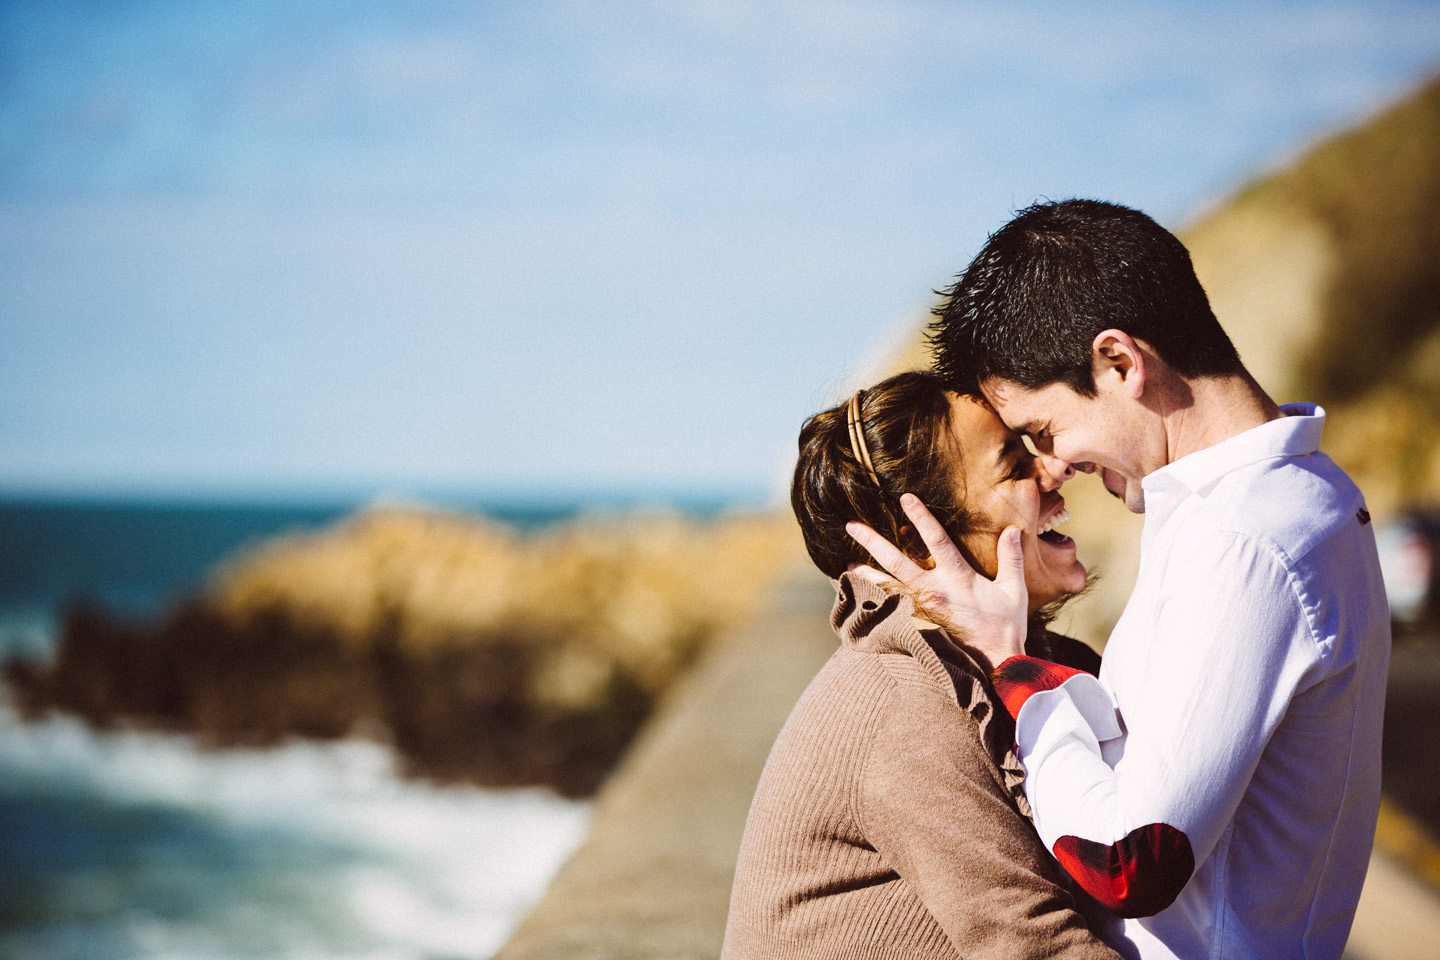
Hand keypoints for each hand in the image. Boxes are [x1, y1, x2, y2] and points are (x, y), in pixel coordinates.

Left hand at [846, 493, 1027, 672]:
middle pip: (897, 561)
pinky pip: (892, 611)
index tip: (905, 498)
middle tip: (851, 526)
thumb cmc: (1006, 627)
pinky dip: (876, 602)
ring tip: (847, 565)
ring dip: (867, 574)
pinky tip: (861, 597)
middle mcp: (935, 592)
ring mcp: (923, 610)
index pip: (936, 540)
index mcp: (958, 578)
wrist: (998, 664)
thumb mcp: (1014, 591)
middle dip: (873, 542)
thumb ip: (1010, 559)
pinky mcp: (918, 626)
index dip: (921, 517)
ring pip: (888, 587)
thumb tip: (1013, 530)